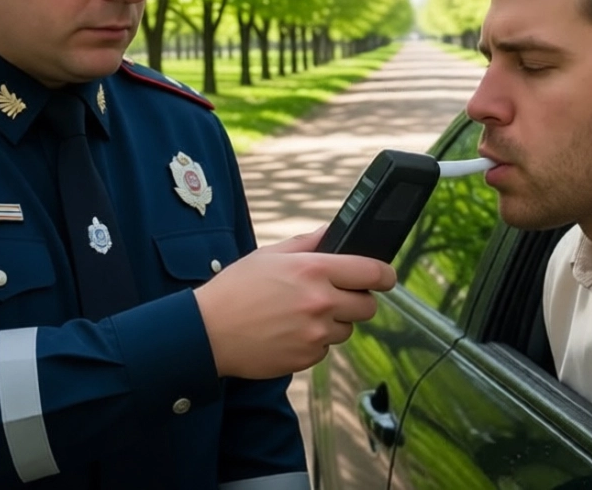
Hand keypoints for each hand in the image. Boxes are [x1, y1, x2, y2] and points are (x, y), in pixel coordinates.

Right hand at [193, 226, 396, 378]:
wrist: (207, 333)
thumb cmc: (235, 290)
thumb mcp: (269, 255)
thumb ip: (308, 242)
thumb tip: (332, 232)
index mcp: (314, 270)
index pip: (373, 272)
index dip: (385, 275)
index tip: (385, 277)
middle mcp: (321, 302)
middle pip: (368, 306)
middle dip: (357, 300)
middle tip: (334, 296)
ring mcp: (316, 334)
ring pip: (347, 329)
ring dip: (333, 323)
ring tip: (300, 316)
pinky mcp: (307, 358)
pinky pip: (325, 350)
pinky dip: (314, 343)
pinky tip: (288, 333)